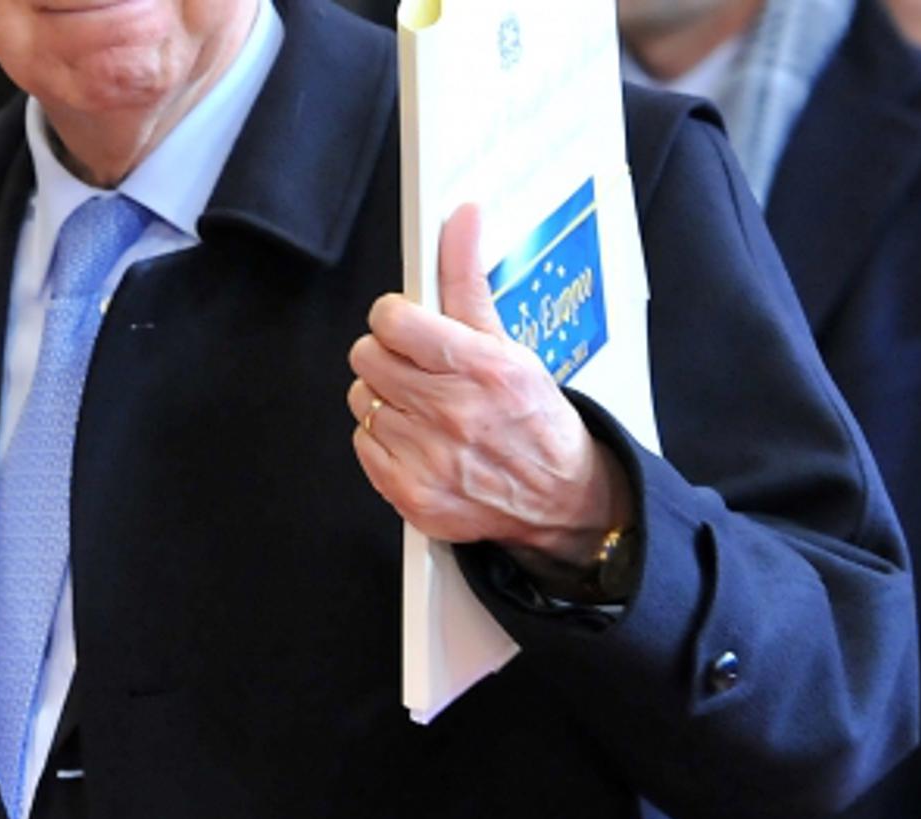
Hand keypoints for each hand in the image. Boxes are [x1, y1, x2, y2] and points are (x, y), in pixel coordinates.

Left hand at [347, 204, 632, 566]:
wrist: (559, 499)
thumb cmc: (533, 418)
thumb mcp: (510, 343)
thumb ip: (470, 279)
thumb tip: (461, 217)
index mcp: (478, 367)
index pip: (393, 320)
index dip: (393, 316)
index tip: (405, 322)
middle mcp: (451, 412)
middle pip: (366, 357)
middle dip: (385, 353)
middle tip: (413, 364)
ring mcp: (427, 457)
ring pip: (361, 399)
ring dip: (384, 397)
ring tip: (420, 404)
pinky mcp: (409, 493)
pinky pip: (362, 443)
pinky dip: (382, 439)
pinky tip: (417, 439)